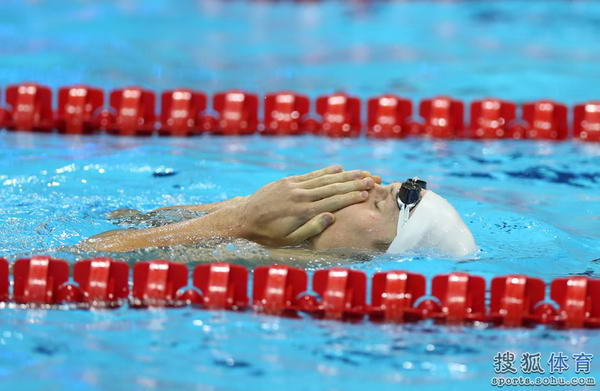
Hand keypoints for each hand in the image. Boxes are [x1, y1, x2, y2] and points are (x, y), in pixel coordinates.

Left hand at [236, 165, 377, 245]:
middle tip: (372, 179)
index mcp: (304, 212)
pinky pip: (311, 175)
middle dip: (354, 183)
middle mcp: (301, 195)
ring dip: (345, 175)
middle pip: (333, 187)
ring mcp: (294, 186)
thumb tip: (331, 217)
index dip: (352, 196)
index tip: (367, 193)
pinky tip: (338, 168)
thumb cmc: (267, 234)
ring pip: (324, 179)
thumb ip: (311, 229)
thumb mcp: (289, 240)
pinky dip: (326, 171)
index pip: (334, 201)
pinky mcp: (288, 181)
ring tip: (362, 172)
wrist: (244, 217)